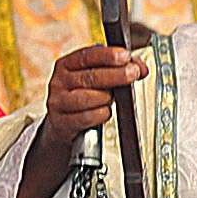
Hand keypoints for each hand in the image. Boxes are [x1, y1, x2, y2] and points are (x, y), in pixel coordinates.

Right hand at [13, 44, 146, 197]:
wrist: (58, 144)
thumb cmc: (85, 111)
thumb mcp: (96, 89)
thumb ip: (113, 76)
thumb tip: (140, 67)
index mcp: (66, 67)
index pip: (87, 53)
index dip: (108, 54)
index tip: (128, 55)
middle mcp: (58, 83)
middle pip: (90, 74)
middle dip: (117, 74)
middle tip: (137, 73)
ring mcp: (56, 104)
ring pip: (88, 96)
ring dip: (107, 98)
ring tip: (114, 102)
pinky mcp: (59, 126)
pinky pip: (82, 118)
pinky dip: (97, 115)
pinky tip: (104, 114)